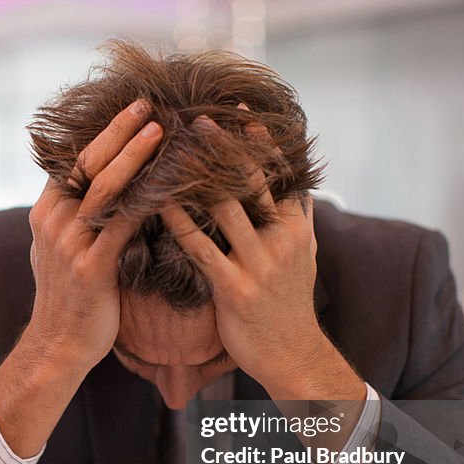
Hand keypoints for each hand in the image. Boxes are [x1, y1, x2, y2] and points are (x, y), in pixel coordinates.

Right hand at [0, 100, 162, 456]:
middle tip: (148, 105)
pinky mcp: (92, 268)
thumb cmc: (69, 295)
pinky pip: (124, 225)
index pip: (74, 160)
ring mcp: (71, 245)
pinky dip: (149, 201)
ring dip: (134, 156)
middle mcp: (54, 222)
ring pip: (105, 189)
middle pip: (87, 164)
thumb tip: (91, 185)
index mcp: (46, 212)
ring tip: (160, 131)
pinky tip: (172, 186)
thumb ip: (72, 215)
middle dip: (119, 132)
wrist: (60, 344)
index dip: (104, 132)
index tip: (132, 108)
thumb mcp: (57, 248)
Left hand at [159, 119, 362, 401]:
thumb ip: (300, 219)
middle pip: (251, 182)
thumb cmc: (290, 304)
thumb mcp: (305, 257)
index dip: (258, 139)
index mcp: (296, 226)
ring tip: (170, 152)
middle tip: (196, 117)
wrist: (292, 355)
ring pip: (224, 208)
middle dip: (224, 148)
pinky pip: (201, 248)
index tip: (238, 107)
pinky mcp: (234, 289)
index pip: (279, 172)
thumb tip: (300, 185)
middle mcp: (280, 239)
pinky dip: (178, 223)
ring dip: (196, 178)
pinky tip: (157, 204)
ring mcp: (258, 264)